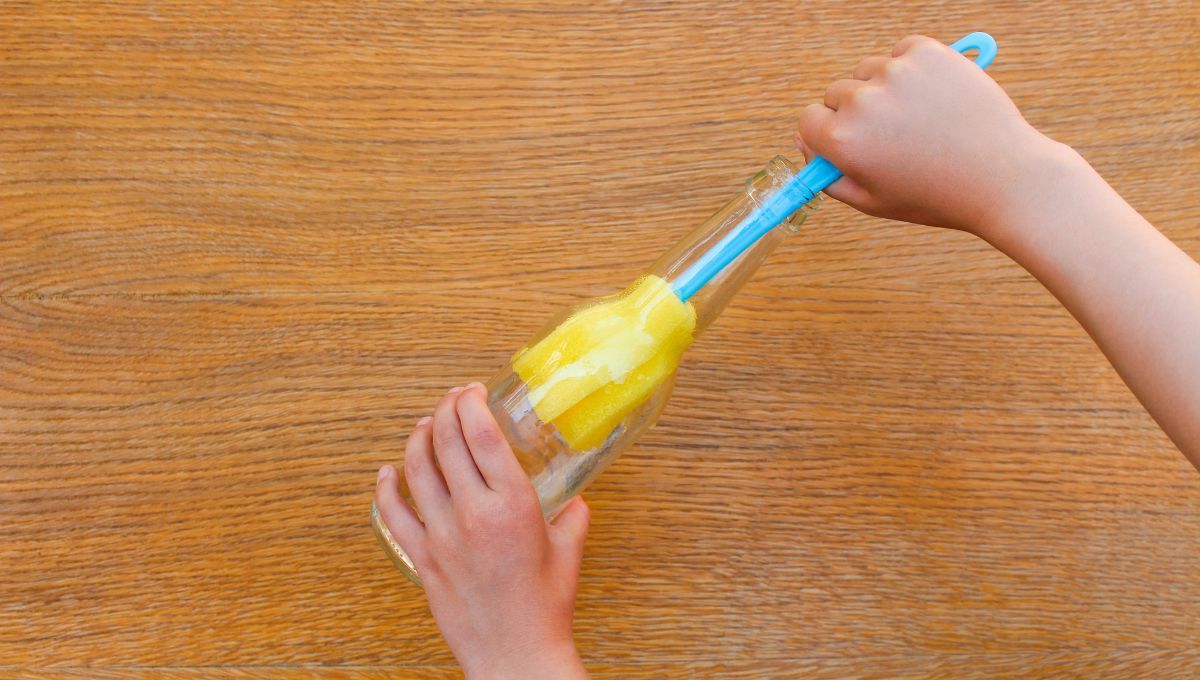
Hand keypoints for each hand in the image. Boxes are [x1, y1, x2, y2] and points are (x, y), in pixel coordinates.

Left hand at [375, 383, 590, 679]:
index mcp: (513, 503)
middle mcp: (473, 513)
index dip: (472, 402)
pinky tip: (387, 472)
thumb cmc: (545, 607)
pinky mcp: (422, 558)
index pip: (481, 432)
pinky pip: (393, 513)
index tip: (474, 391)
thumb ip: (572, 515)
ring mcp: (441, 535)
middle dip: (445, 408)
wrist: (515, 653)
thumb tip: (572, 498)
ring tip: (426, 425)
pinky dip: (386, 486)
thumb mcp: (569, 549)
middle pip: (445, 440)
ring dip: (418, 437)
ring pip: (416, 467)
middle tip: (452, 400)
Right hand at [795, 34, 1059, 236]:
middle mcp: (863, 102)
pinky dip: (912, 68)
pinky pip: (902, 52)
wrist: (1003, 176)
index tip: (853, 142)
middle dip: (856, 112)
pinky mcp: (927, 52)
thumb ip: (828, 176)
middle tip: (895, 136)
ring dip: (884, 88)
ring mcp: (896, 72)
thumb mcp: (872, 202)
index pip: (809, 120)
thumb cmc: (937, 194)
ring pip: (870, 71)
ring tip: (919, 118)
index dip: (828, 133)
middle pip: (837, 93)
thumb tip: (804, 142)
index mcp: (843, 141)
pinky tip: (934, 97)